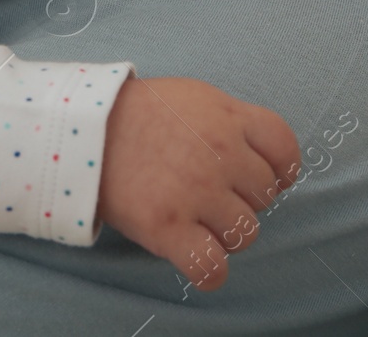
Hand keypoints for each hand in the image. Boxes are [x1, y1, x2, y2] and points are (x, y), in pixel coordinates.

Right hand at [96, 77, 299, 290]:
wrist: (82, 127)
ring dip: (225, 233)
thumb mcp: (194, 97)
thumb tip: (261, 157)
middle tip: (207, 192)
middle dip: (241, 198)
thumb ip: (232, 121)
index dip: (280, 171)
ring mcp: (195, 192)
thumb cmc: (137, 113)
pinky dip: (209, 270)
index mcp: (227, 117)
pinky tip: (195, 257)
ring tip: (195, 220)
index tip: (261, 177)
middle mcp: (219, 154)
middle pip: (265, 197)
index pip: (285, 152)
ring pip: (245, 234)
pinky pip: (212, 267)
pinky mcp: (167, 227)